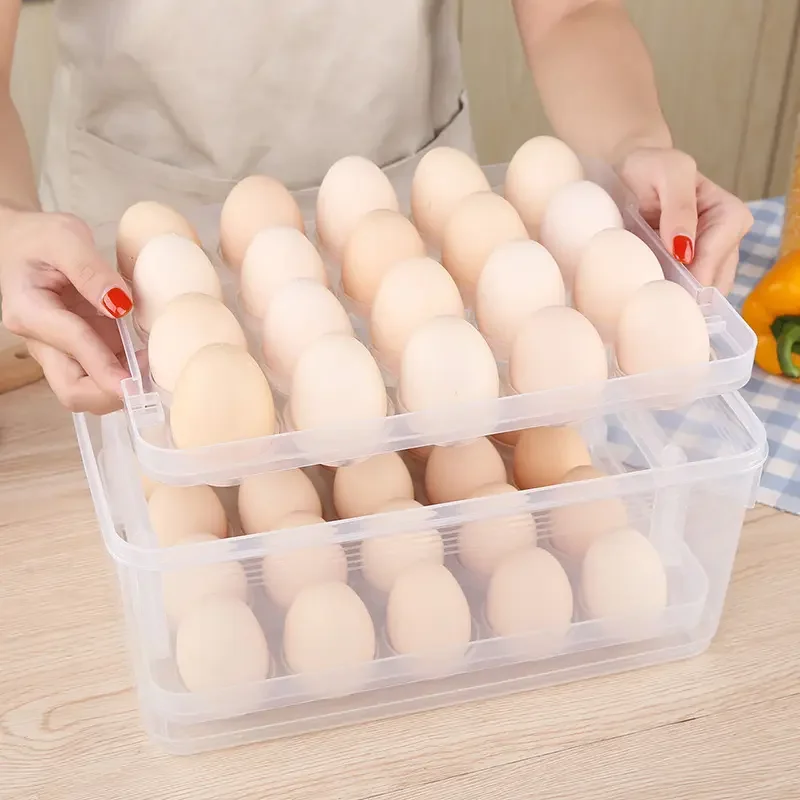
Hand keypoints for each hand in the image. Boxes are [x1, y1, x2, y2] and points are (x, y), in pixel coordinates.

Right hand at [0, 207, 132, 413]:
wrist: (18, 242)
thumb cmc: (38, 237)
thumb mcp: (65, 236)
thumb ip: (91, 269)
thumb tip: (120, 304)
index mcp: (30, 311)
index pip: (73, 345)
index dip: (107, 366)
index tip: (137, 379)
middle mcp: (40, 340)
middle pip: (72, 390)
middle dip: (111, 394)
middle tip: (149, 379)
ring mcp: (59, 349)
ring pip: (86, 389)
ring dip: (120, 387)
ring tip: (153, 367)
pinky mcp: (76, 349)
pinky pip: (99, 374)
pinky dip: (123, 374)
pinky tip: (146, 358)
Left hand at [615, 147, 753, 294]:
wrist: (630, 173)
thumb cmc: (650, 167)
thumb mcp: (667, 173)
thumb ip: (679, 206)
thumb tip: (685, 250)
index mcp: (730, 215)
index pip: (715, 259)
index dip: (691, 278)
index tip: (663, 289)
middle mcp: (727, 239)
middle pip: (713, 283)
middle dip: (686, 294)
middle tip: (651, 298)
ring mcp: (711, 257)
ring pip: (702, 293)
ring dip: (678, 298)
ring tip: (649, 295)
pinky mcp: (692, 268)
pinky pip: (687, 292)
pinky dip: (671, 296)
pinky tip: (651, 294)